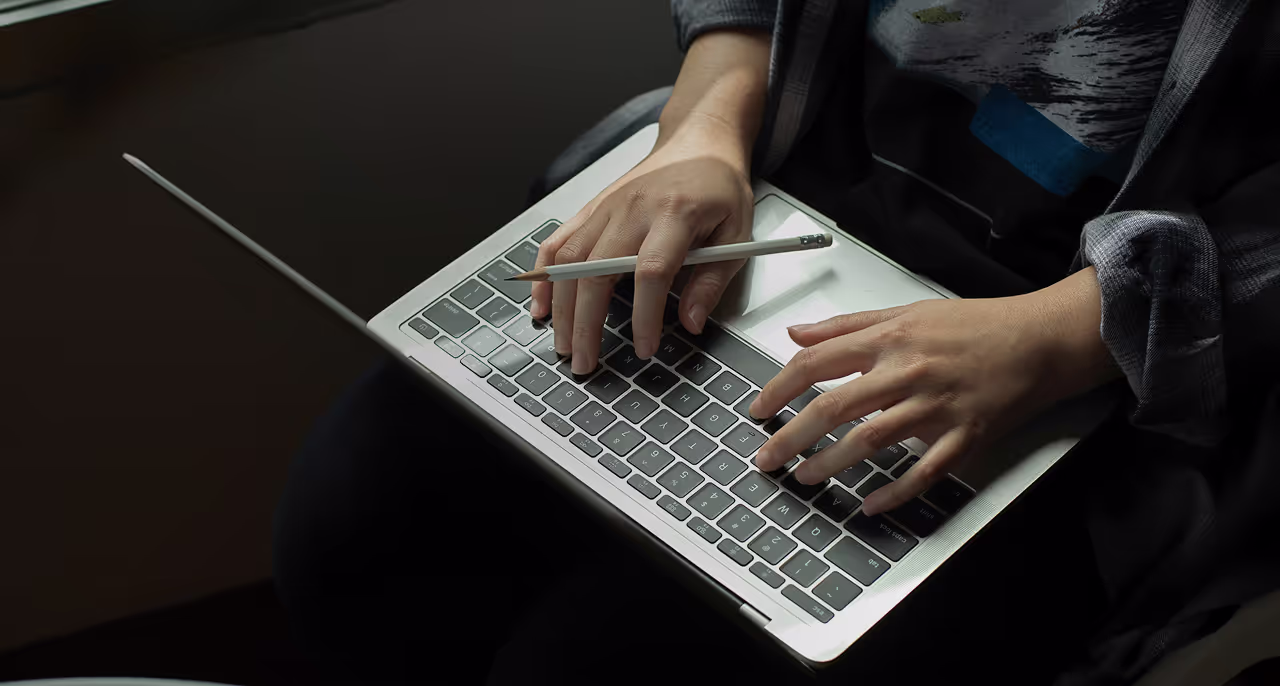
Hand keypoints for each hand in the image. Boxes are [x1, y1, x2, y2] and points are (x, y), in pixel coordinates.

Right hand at [530, 127, 754, 372]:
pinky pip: (557, 241)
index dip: (644, 316)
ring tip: (563, 344)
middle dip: (585, 323)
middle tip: (585, 362)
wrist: (697, 141)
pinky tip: (540, 305)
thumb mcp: (736, 234)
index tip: (644, 348)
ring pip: (569, 261)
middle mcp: (632, 209)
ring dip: (560, 307)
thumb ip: (712, 281)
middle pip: (597, 271)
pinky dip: (544, 274)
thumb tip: (690, 322)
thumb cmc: (718, 187)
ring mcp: (606, 207)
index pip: (651, 272)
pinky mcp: (591, 208)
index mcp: (674, 214)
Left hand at [750, 267, 1118, 514]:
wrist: (1041, 338)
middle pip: (834, 406)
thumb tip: (797, 333)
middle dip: (791, 435)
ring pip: (871, 439)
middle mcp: (908, 370)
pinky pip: (925, 471)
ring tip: (804, 477)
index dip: (779, 388)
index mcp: (891, 337)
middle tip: (766, 457)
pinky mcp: (966, 434)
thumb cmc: (977, 326)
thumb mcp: (907, 311)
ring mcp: (937, 405)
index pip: (817, 362)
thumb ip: (847, 326)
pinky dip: (895, 492)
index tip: (758, 409)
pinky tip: (870, 504)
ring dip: (830, 463)